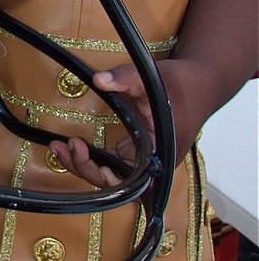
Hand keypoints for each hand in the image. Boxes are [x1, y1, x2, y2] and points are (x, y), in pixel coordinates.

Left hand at [48, 59, 205, 188]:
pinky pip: (115, 163)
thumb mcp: (151, 79)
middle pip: (114, 181)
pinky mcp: (141, 152)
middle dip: (84, 167)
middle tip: (61, 146)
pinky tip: (74, 146)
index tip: (79, 150)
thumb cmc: (182, 85)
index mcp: (160, 155)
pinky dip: (95, 157)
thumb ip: (125, 79)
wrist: (201, 83)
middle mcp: (154, 165)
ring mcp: (147, 160)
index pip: (125, 179)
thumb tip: (99, 80)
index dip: (99, 172)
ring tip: (59, 148)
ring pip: (112, 174)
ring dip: (85, 165)